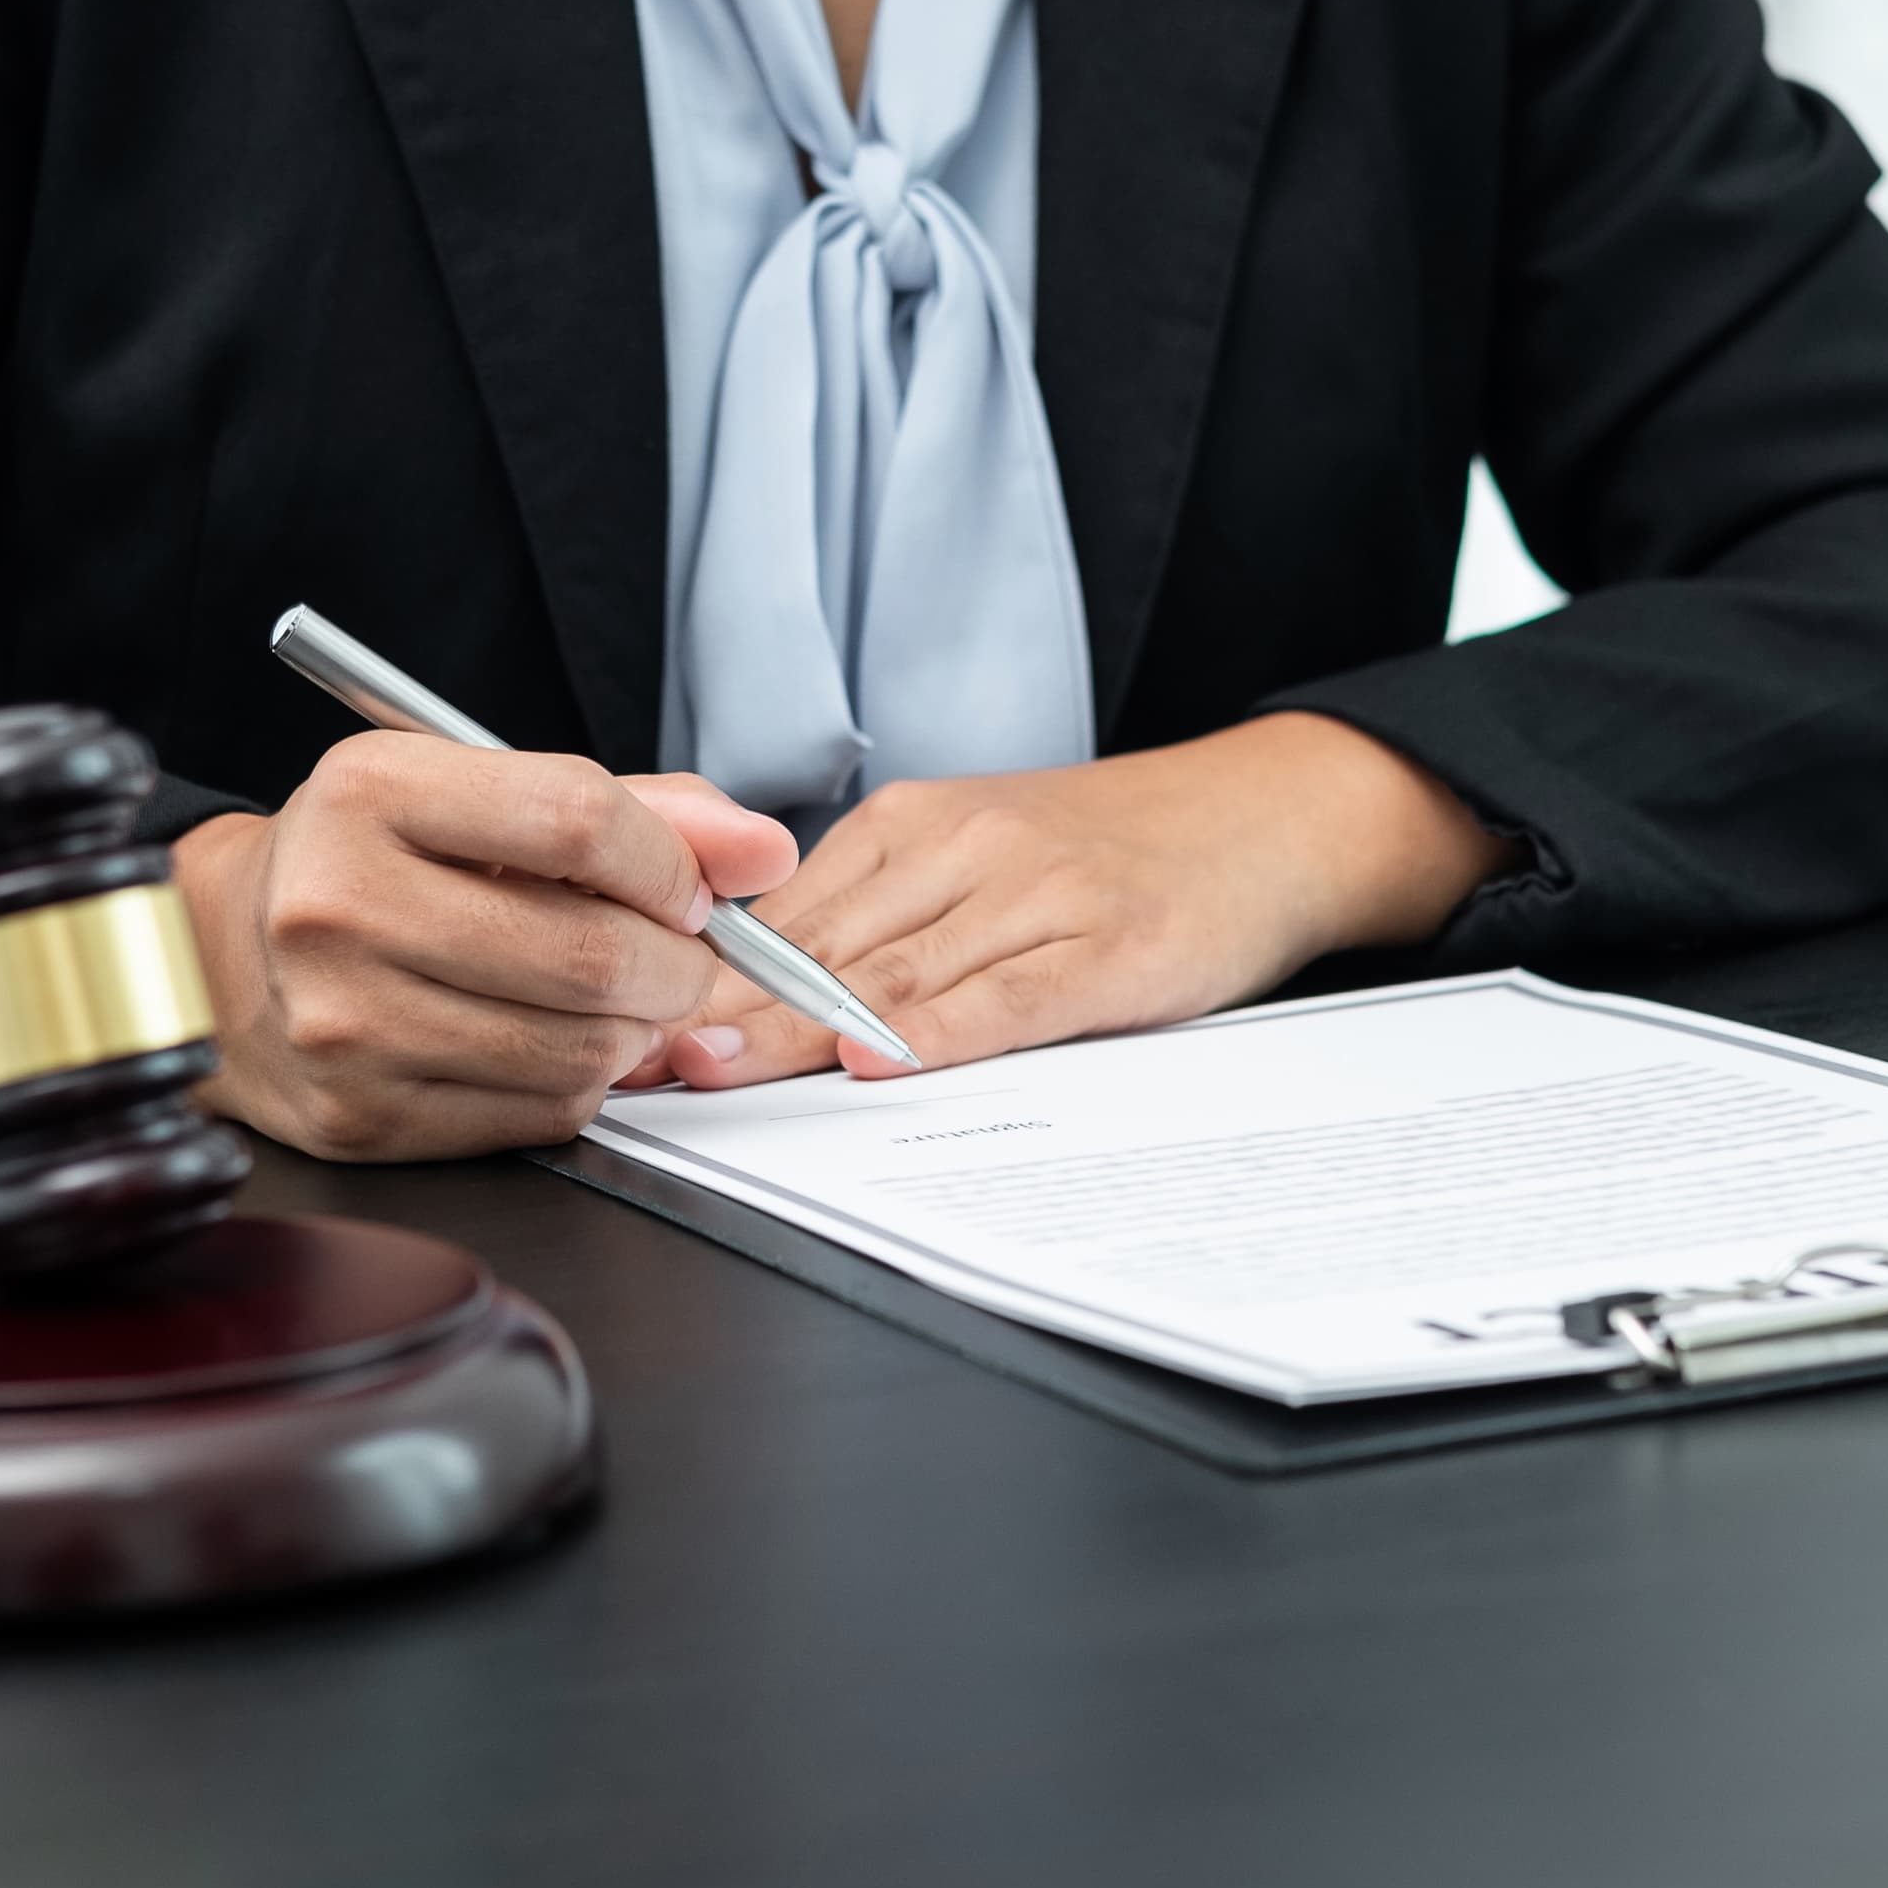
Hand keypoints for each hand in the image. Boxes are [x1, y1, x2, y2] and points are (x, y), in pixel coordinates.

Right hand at [174, 735, 797, 1159]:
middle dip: (678, 965)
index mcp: (371, 792)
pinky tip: (553, 1042)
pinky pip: (540, 1115)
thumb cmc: (375, 862)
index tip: (693, 887)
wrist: (226, 958)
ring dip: (637, 1031)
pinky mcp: (362, 1116)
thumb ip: (636, 809)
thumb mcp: (479, 792)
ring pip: (578, 1048)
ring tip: (619, 1000)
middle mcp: (341, 905)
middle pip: (592, 954)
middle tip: (682, 958)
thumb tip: (764, 851)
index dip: (672, 863)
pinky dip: (581, 1084)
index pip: (580, 820)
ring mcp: (346, 1022)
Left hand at [641, 712, 1511, 1088]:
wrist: (1265, 816)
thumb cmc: (1117, 855)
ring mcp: (1036, 894)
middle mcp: (964, 848)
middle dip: (723, 1011)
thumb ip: (885, 920)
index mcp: (916, 825)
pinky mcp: (1106, 946)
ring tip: (715, 1071)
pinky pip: (1004, 997)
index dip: (700, 980)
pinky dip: (935, 1032)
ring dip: (797, 1029)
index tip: (623, 1026)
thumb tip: (759, 1002)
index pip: (784, 916)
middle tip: (635, 1059)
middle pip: (819, 947)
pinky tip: (879, 1060)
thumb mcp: (985, 860)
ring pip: (893, 971)